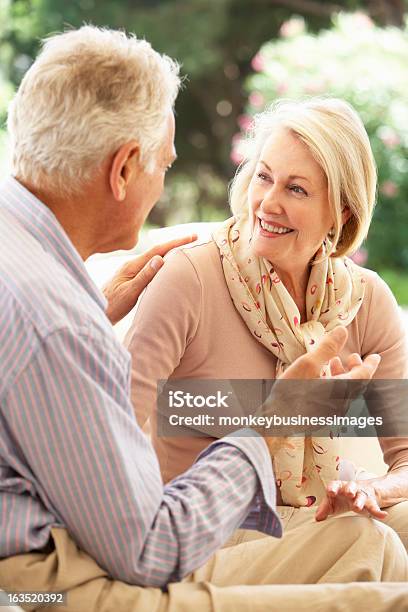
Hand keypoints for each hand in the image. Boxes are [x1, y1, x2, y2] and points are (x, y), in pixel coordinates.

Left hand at [103, 234, 196, 324]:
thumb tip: (160, 259)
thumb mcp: (129, 293)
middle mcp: (132, 265)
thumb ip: (144, 276)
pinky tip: (166, 265)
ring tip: (185, 249)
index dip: (176, 243)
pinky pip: (150, 267)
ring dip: (170, 252)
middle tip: (194, 238)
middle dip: (176, 244)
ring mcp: (131, 271)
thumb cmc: (112, 306)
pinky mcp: (131, 278)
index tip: (192, 237)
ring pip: (154, 258)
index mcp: (132, 266)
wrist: (97, 313)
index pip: (158, 250)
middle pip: (158, 251)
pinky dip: (162, 262)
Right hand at [257, 327, 380, 443]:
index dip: (370, 364)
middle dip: (356, 368)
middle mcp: (341, 403)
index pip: (364, 375)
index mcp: (341, 390)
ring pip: (346, 392)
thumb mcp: (308, 364)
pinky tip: (322, 381)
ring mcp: (332, 413)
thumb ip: (327, 348)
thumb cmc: (290, 393)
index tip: (375, 356)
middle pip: (356, 384)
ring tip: (334, 364)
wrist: (276, 422)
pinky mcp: (322, 418)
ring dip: (344, 376)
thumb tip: (342, 331)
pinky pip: (337, 400)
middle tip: (352, 356)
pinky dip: (336, 387)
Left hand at [315, 479, 387, 520]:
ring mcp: (361, 494)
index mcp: (339, 487)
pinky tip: (383, 516)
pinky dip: (378, 511)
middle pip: (350, 487)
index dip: (332, 488)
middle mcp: (351, 488)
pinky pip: (375, 506)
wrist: (364, 491)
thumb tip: (317, 518)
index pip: (334, 485)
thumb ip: (325, 508)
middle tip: (348, 494)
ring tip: (357, 507)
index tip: (330, 492)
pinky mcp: (371, 501)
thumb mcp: (334, 501)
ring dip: (360, 501)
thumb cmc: (343, 498)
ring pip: (361, 496)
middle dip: (349, 489)